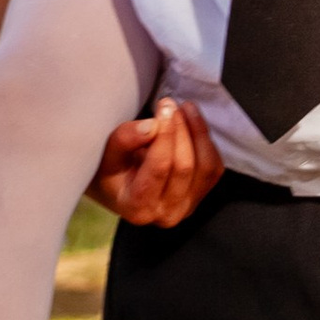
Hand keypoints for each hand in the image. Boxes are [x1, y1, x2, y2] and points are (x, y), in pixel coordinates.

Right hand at [91, 97, 223, 226]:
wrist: (120, 188)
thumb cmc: (110, 170)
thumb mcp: (106, 155)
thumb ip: (124, 140)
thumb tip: (152, 126)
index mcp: (137, 208)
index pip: (159, 168)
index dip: (165, 135)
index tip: (164, 107)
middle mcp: (165, 214)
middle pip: (184, 166)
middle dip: (181, 130)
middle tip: (171, 105)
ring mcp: (187, 208)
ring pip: (205, 166)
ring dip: (198, 132)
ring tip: (185, 108)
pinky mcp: (200, 196)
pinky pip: (214, 167)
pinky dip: (206, 142)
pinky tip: (193, 123)